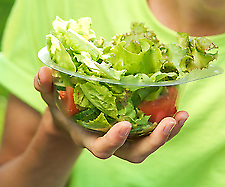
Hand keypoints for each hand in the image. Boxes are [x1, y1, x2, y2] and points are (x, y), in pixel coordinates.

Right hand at [34, 66, 187, 162]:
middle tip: (168, 123)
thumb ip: (45, 86)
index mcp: (89, 138)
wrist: (71, 115)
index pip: (103, 149)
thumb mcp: (50, 96)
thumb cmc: (61, 105)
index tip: (124, 126)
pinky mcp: (137, 130)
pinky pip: (156, 132)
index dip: (113, 141)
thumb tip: (43, 71)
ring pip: (149, 146)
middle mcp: (110, 143)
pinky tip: (182, 110)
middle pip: (134, 154)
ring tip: (181, 116)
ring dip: (168, 134)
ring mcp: (126, 139)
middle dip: (153, 142)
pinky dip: (171, 124)